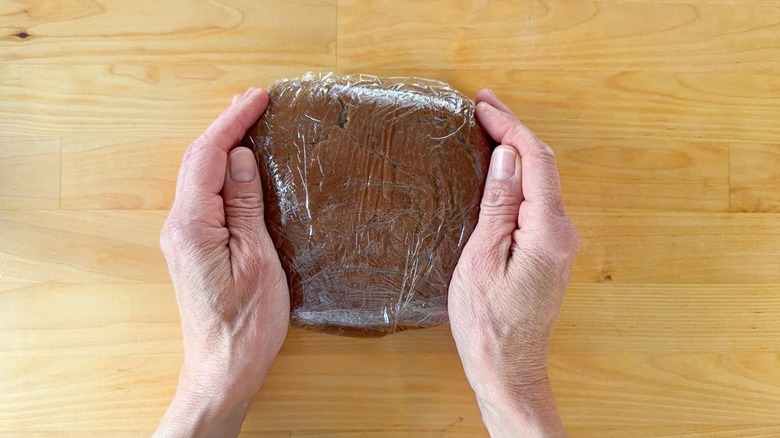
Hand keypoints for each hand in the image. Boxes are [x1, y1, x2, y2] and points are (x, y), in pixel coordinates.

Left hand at [155, 88, 289, 436]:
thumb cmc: (247, 324)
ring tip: (247, 121)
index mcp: (192, 225)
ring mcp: (182, 237)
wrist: (223, 369)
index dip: (232, 121)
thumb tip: (239, 157)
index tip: (258, 97)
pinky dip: (220, 170)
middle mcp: (178, 226)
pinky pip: (203, 196)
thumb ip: (244, 205)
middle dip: (224, 125)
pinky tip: (238, 165)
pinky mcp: (192, 247)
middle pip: (196, 160)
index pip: (208, 156)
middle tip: (254, 100)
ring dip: (221, 145)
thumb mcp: (257, 259)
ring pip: (198, 176)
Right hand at [448, 89, 578, 436]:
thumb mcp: (482, 258)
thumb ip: (499, 205)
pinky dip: (519, 175)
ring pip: (541, 180)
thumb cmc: (488, 322)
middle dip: (514, 130)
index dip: (510, 126)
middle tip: (483, 106)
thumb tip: (509, 155)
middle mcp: (563, 232)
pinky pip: (537, 199)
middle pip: (543, 165)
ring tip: (489, 126)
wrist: (508, 367)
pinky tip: (500, 167)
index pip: (534, 160)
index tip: (483, 105)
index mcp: (548, 231)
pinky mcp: (549, 251)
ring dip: (517, 149)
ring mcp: (559, 242)